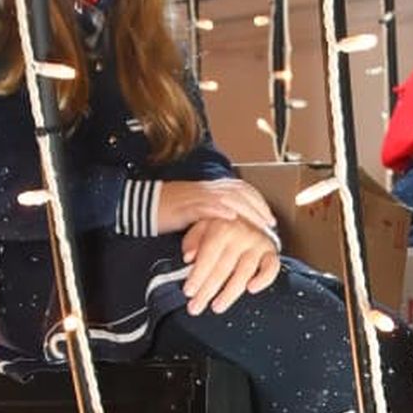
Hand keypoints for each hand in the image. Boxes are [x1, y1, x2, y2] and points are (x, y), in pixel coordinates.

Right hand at [157, 176, 278, 238]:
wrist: (142, 205)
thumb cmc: (167, 210)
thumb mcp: (195, 209)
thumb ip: (212, 212)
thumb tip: (231, 222)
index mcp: (209, 188)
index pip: (241, 189)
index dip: (257, 201)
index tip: (269, 216)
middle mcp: (206, 189)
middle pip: (240, 193)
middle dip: (258, 207)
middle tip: (270, 223)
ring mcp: (196, 196)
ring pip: (228, 199)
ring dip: (246, 211)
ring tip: (259, 224)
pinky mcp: (185, 206)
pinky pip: (205, 206)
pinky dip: (219, 211)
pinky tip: (231, 218)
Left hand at [182, 215, 280, 315]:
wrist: (250, 215)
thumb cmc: (223, 225)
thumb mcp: (201, 227)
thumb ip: (191, 241)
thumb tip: (188, 257)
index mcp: (222, 227)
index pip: (208, 256)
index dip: (197, 276)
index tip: (189, 292)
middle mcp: (241, 234)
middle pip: (223, 268)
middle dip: (208, 291)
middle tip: (196, 306)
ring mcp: (258, 244)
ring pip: (244, 272)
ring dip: (229, 293)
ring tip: (217, 306)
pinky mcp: (271, 252)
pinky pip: (271, 268)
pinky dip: (263, 280)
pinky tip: (251, 289)